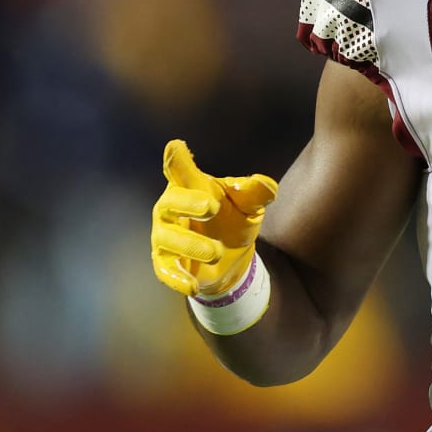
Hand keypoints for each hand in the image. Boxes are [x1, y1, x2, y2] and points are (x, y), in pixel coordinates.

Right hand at [150, 140, 278, 296]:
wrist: (231, 257)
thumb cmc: (234, 219)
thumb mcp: (250, 206)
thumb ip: (256, 194)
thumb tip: (266, 184)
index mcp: (190, 186)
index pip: (180, 170)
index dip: (177, 160)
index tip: (176, 146)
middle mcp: (172, 208)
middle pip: (171, 201)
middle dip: (188, 203)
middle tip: (211, 206)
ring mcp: (166, 235)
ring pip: (168, 238)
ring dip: (190, 244)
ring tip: (215, 252)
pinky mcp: (166, 261)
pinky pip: (165, 269)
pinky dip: (177, 278)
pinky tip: (192, 285)